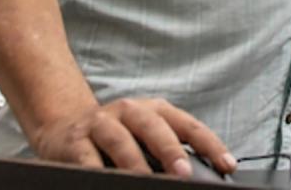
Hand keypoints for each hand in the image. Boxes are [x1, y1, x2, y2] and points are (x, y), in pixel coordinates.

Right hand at [30, 97, 236, 176]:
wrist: (63, 127)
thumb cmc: (115, 137)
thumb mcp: (144, 138)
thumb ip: (168, 153)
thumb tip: (197, 174)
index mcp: (155, 110)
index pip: (189, 125)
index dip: (210, 144)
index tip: (227, 165)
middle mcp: (130, 110)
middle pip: (155, 127)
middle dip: (171, 150)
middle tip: (183, 172)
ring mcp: (101, 123)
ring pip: (120, 140)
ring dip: (134, 163)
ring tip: (144, 181)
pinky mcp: (75, 140)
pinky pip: (87, 157)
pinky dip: (97, 169)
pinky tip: (106, 180)